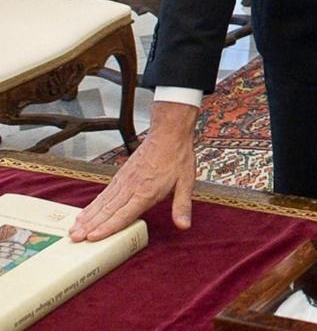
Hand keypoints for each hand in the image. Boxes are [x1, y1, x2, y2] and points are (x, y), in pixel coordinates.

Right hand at [69, 101, 198, 241]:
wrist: (168, 133)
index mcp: (147, 192)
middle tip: (74, 238)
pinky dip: (92, 205)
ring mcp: (124, 181)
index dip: (108, 227)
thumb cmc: (178, 158)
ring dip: (87, 217)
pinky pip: (104, 193)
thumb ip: (182, 206)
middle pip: (107, 210)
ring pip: (102, 202)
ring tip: (73, 230)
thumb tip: (184, 225)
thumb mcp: (186, 182)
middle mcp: (131, 188)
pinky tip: (84, 213)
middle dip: (90, 226)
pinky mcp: (120, 176)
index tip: (92, 237)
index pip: (124, 214)